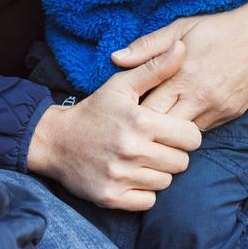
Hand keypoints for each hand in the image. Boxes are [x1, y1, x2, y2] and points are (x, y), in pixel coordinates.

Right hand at [26, 42, 201, 210]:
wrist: (56, 140)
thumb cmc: (94, 111)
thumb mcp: (121, 85)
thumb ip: (155, 68)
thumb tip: (183, 47)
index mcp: (139, 121)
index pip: (192, 137)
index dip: (184, 133)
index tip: (168, 129)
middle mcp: (132, 150)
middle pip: (182, 162)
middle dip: (171, 153)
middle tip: (152, 144)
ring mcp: (121, 176)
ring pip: (166, 182)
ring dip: (157, 172)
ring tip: (139, 158)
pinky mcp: (112, 197)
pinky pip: (148, 201)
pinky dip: (143, 191)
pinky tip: (130, 175)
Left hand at [111, 0, 247, 129]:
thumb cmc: (219, 28)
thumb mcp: (180, 27)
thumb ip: (147, 47)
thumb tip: (116, 58)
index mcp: (182, 74)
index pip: (148, 106)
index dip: (132, 111)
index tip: (120, 111)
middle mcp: (199, 96)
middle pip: (163, 126)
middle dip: (146, 127)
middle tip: (130, 125)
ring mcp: (217, 109)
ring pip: (183, 134)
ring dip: (167, 132)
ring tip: (150, 129)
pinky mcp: (231, 115)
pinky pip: (203, 131)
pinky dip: (188, 129)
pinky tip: (177, 123)